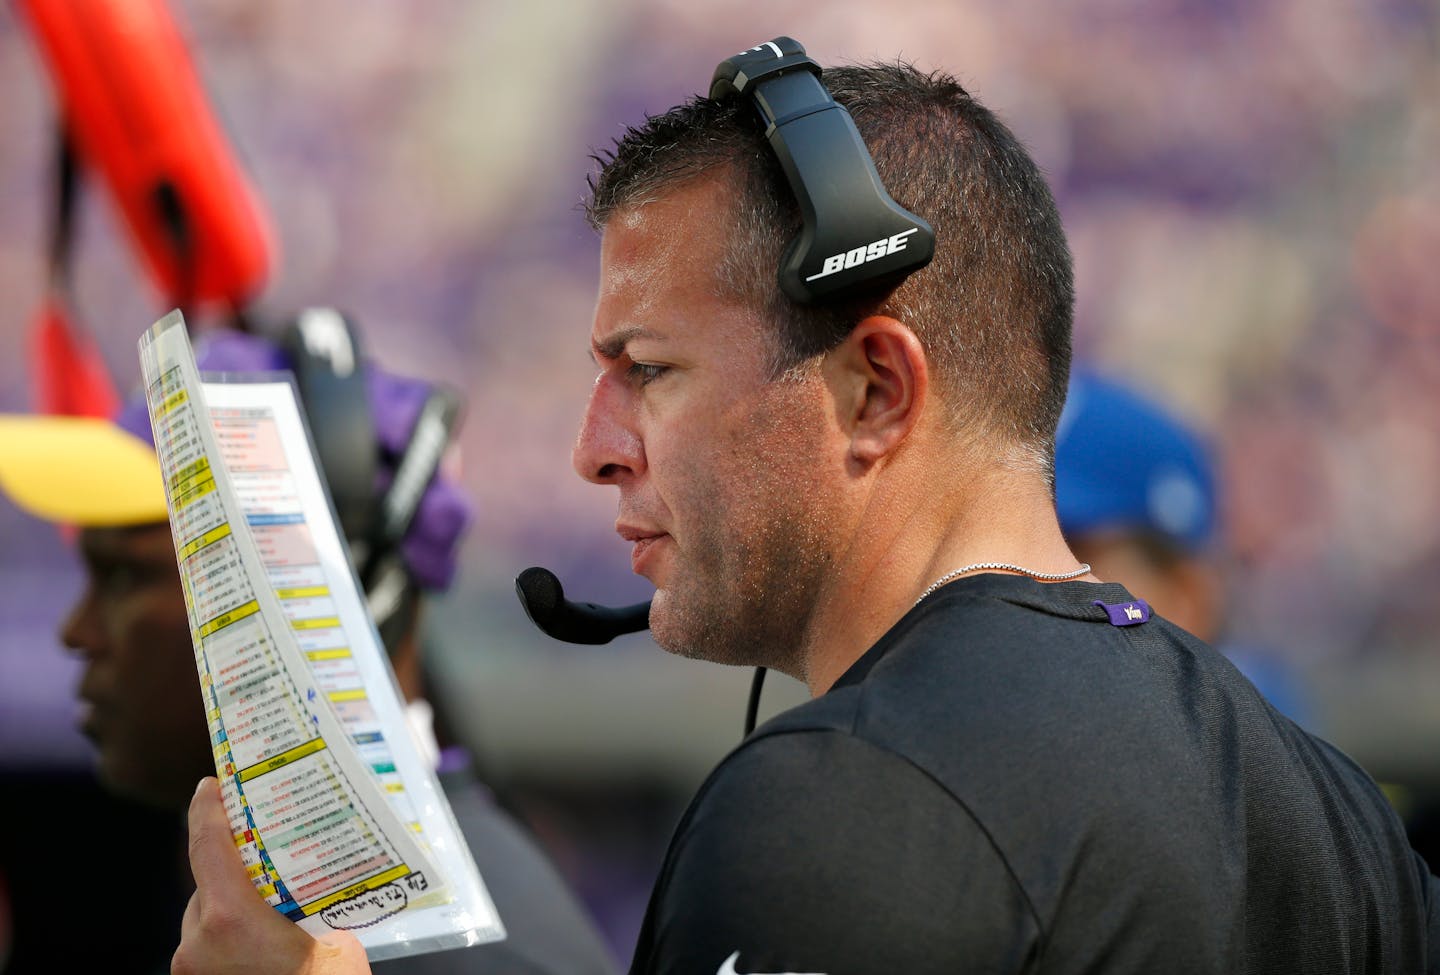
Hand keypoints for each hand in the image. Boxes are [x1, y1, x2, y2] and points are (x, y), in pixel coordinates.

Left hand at [172, 777, 369, 974]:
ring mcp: (190, 970)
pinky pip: (208, 947)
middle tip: (271, 851)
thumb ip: (305, 907)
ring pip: (206, 918)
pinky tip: (266, 939)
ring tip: (277, 905)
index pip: (207, 845)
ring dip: (235, 906)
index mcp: (230, 918)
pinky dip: (231, 935)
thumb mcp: (335, 942)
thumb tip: (307, 883)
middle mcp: (197, 942)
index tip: (213, 783)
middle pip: (209, 884)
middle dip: (238, 866)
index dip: (208, 808)